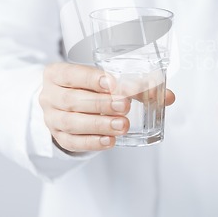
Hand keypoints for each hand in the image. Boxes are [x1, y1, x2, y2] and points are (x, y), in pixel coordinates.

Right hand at [39, 62, 175, 152]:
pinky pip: (74, 142)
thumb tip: (168, 96)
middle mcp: (50, 96)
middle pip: (72, 100)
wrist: (63, 104)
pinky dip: (93, 142)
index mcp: (57, 74)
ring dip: (99, 124)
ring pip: (72, 123)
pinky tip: (110, 141)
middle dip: (101, 103)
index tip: (112, 82)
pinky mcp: (59, 137)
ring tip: (122, 125)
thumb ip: (134, 86)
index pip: (71, 74)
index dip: (91, 79)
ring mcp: (52, 119)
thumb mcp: (102, 80)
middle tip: (124, 106)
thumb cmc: (86, 87)